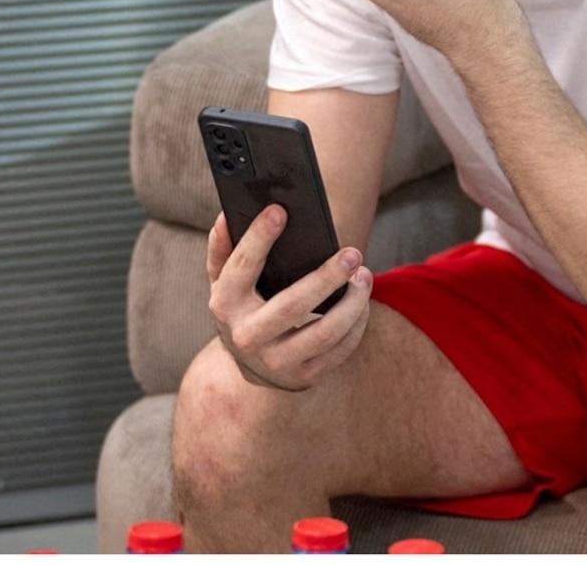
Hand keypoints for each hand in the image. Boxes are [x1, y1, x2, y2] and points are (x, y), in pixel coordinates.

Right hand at [203, 203, 370, 391]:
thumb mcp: (223, 281)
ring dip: (351, 303)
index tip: (280, 210)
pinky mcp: (304, 376)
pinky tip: (363, 302)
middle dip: (325, 277)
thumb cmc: (241, 308)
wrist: (250, 366)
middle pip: (292, 305)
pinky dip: (357, 324)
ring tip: (364, 275)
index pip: (242, 266)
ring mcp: (277, 360)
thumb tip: (226, 216)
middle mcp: (247, 336)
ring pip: (324, 332)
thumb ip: (222, 248)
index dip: (259, 237)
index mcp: (225, 304)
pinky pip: (339, 350)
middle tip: (352, 253)